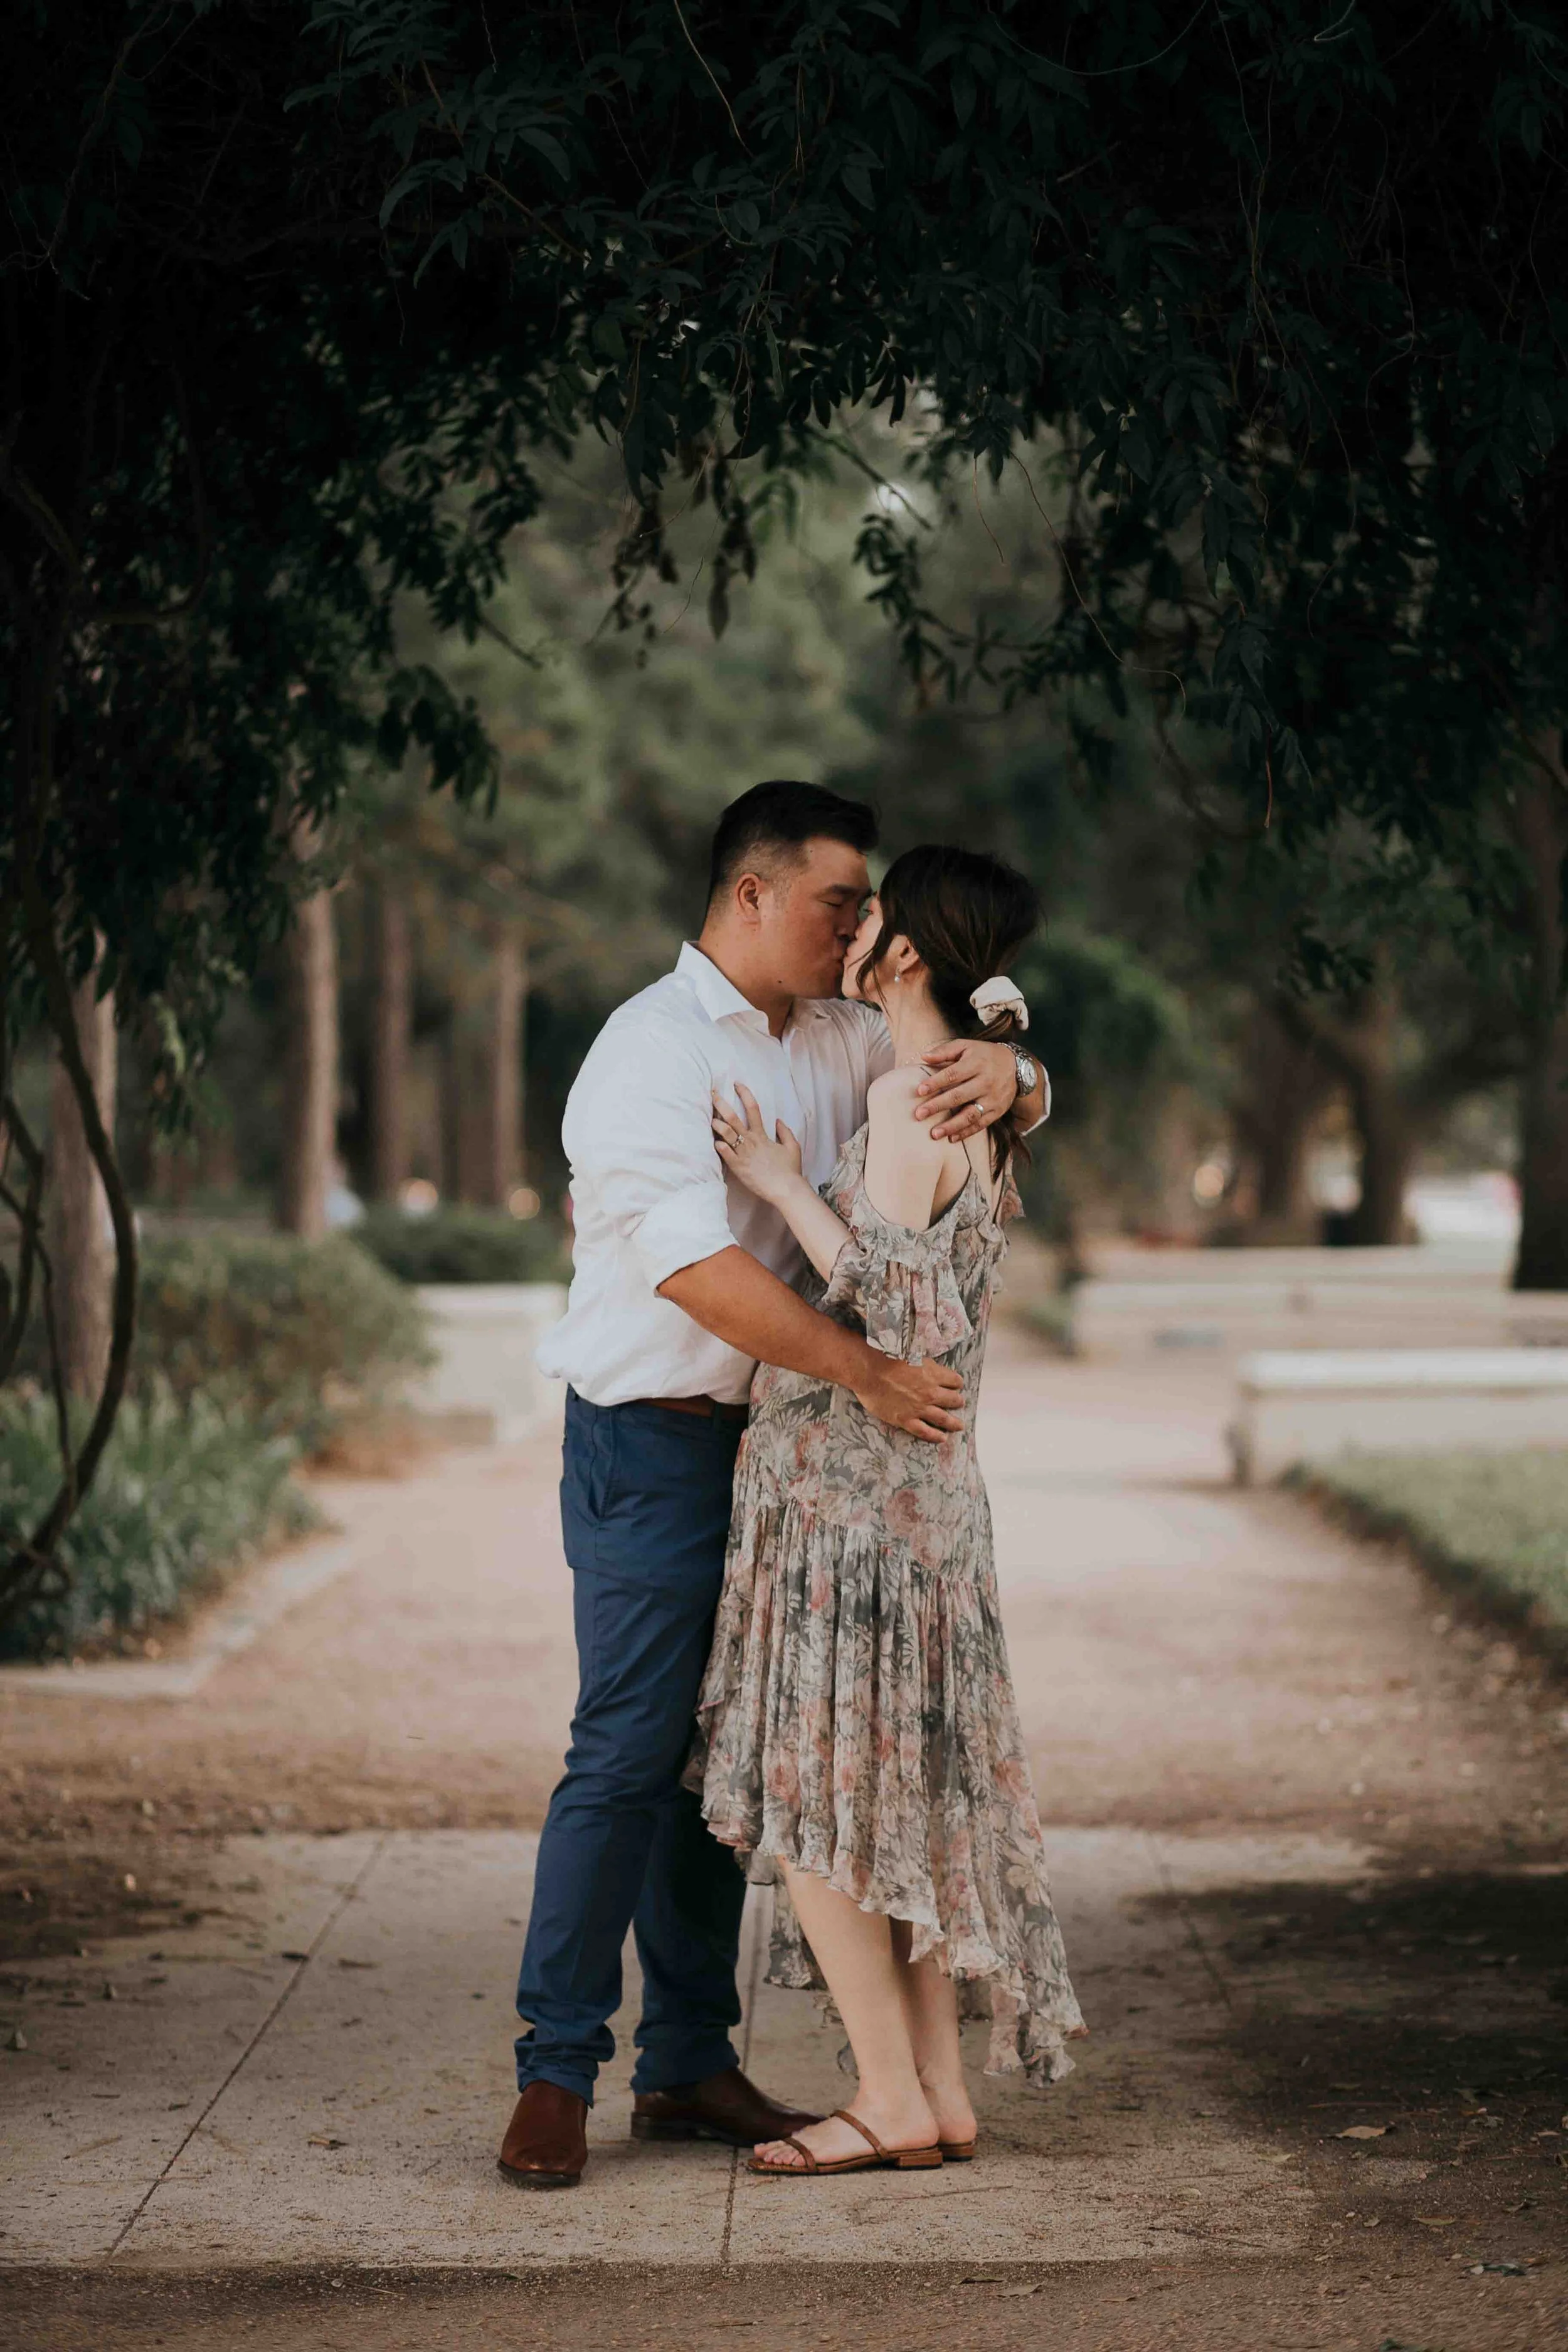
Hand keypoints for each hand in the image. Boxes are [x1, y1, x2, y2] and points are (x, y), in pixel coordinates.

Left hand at [713, 1083, 803, 1204]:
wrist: (786, 1189)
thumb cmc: (790, 1170)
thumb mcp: (792, 1147)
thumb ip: (785, 1132)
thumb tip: (777, 1121)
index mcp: (762, 1135)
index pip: (753, 1108)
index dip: (744, 1093)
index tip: (737, 1084)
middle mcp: (751, 1141)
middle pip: (733, 1117)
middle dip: (721, 1103)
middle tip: (712, 1094)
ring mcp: (743, 1154)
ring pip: (726, 1133)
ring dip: (716, 1124)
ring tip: (710, 1119)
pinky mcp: (738, 1168)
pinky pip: (725, 1154)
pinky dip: (718, 1146)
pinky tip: (714, 1142)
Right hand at [852, 1350, 964, 1441]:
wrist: (870, 1372)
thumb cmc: (887, 1360)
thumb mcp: (913, 1356)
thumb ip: (925, 1365)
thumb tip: (930, 1368)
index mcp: (933, 1374)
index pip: (954, 1380)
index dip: (956, 1382)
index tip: (956, 1385)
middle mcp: (931, 1392)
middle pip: (952, 1399)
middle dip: (958, 1401)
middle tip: (959, 1403)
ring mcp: (919, 1408)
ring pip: (943, 1418)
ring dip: (953, 1422)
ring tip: (959, 1425)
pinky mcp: (907, 1420)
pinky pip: (925, 1431)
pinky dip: (935, 1436)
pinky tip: (942, 1438)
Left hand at [913, 1040, 1017, 1142]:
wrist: (1015, 1066)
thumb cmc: (983, 1055)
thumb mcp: (966, 1046)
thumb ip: (944, 1051)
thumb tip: (923, 1057)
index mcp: (976, 1063)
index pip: (953, 1074)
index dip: (935, 1083)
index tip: (919, 1091)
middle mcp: (986, 1082)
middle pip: (959, 1096)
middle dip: (937, 1106)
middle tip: (919, 1114)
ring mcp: (993, 1098)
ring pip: (970, 1114)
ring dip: (952, 1126)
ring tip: (934, 1134)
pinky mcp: (998, 1111)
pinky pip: (981, 1124)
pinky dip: (966, 1132)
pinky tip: (952, 1138)